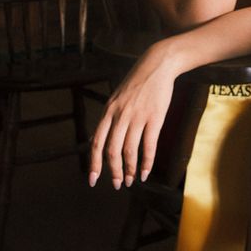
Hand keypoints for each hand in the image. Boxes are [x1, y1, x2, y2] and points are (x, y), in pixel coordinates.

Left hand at [88, 45, 174, 188]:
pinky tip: (144, 172)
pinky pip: (148, 145)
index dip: (94, 163)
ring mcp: (137, 116)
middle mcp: (120, 115)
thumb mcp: (116, 98)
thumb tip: (97, 140)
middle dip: (114, 171)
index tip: (93, 180)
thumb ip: (109, 118)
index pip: (97, 142)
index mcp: (109, 111)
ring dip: (129, 169)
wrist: (157, 65)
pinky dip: (146, 162)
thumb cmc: (137, 83)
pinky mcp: (154, 118)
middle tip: (118, 184)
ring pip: (130, 150)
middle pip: (112, 150)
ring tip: (131, 180)